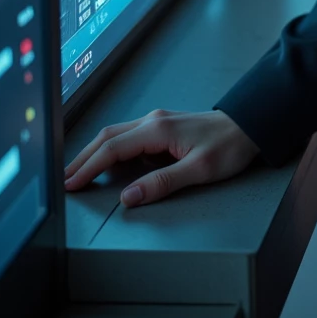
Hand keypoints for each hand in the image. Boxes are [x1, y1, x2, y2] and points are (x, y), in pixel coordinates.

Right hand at [63, 108, 260, 206]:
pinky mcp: (164, 127)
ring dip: (95, 153)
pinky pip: (129, 136)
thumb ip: (161, 183)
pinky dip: (111, 149)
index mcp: (158, 129)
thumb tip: (127, 196)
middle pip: (108, 138)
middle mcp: (154, 121)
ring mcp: (158, 122)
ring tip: (78, 173)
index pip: (112, 149)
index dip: (88, 167)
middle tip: (64, 180)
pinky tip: (108, 163)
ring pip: (117, 134)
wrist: (251, 125)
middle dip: (83, 158)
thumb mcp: (198, 170)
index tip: (70, 184)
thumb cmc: (229, 146)